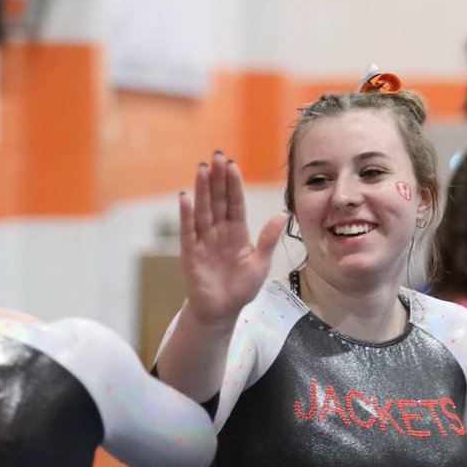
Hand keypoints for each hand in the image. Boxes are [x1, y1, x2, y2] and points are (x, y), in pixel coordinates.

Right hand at [178, 152, 286, 326]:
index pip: (235, 202)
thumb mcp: (260, 263)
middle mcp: (218, 232)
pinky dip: (186, 215)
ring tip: (201, 168)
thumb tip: (281, 214)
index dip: (233, 183)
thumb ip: (267, 239)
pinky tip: (184, 197)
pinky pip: (188, 231)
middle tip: (216, 155)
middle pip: (217, 200)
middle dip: (217, 178)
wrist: (221, 311)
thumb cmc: (241, 288)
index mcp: (236, 232)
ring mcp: (203, 241)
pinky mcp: (190, 253)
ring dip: (201, 189)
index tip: (232, 164)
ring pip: (203, 210)